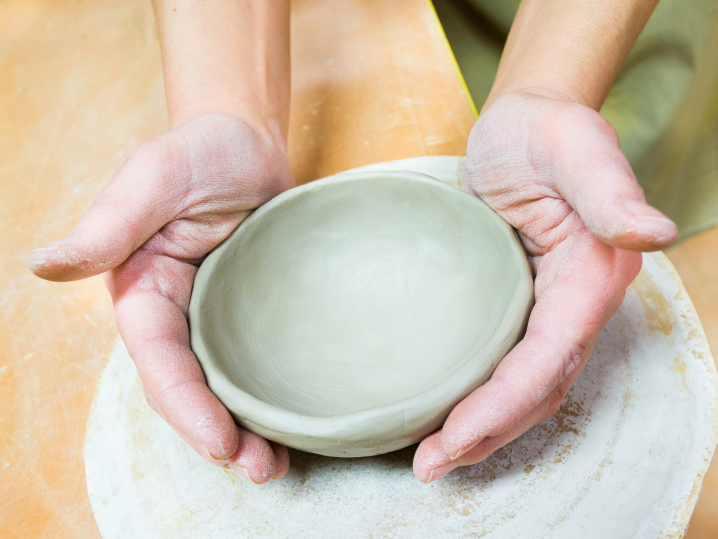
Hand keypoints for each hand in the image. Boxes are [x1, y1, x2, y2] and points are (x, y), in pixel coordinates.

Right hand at [28, 113, 294, 482]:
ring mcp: (217, 318)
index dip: (185, 406)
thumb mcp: (153, 180)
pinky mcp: (254, 314)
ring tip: (277, 466)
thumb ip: (107, 224)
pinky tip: (295, 422)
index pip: (159, 362)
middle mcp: (177, 315)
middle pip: (191, 388)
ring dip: (247, 429)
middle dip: (218, 434)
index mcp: (143, 294)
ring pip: (225, 386)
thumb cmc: (198, 151)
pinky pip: (257, 362)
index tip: (221, 442)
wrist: (247, 142)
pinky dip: (270, 396)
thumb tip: (42, 267)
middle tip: (261, 469)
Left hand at [413, 93, 676, 481]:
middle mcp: (573, 304)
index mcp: (591, 278)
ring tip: (430, 458)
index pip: (548, 359)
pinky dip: (475, 394)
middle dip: (486, 433)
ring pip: (521, 385)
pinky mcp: (517, 304)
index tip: (452, 439)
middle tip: (428, 468)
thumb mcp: (574, 148)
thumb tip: (653, 234)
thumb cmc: (545, 131)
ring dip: (480, 426)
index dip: (503, 406)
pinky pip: (501, 362)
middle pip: (536, 388)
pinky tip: (442, 409)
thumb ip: (609, 191)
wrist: (523, 127)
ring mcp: (546, 308)